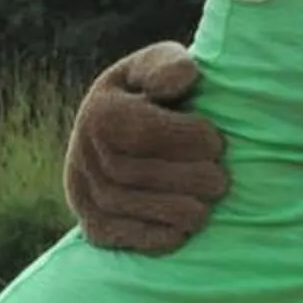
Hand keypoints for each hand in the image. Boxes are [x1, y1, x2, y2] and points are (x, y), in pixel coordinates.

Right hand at [62, 41, 229, 254]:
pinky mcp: (88, 219)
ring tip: (206, 209)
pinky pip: (111, 233)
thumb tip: (182, 78)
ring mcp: (81, 188)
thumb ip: (169, 65)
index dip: (185, 139)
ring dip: (170, 211)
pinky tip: (181, 233)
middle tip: (220, 181)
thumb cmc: (153, 92)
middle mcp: (83, 151)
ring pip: (123, 204)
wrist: (122, 130)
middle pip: (133, 171)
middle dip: (184, 179)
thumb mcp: (159, 65)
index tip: (217, 143)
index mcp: (101, 109)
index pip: (143, 130)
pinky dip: (146, 237)